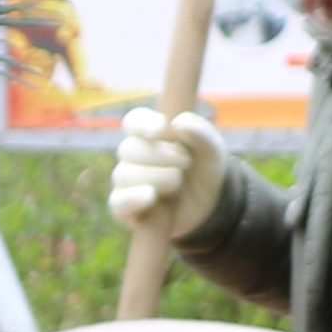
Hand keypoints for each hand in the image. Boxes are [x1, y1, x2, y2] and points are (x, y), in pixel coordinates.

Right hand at [106, 105, 229, 240]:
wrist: (209, 209)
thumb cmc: (204, 173)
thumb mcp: (213, 151)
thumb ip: (202, 133)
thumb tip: (177, 122)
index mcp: (150, 135)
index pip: (133, 122)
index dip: (142, 124)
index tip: (160, 129)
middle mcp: (133, 157)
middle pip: (129, 148)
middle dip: (161, 155)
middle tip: (186, 163)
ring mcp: (126, 183)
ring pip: (125, 174)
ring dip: (158, 178)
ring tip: (177, 186)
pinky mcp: (125, 209)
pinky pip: (118, 202)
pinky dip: (134, 197)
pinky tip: (151, 196)